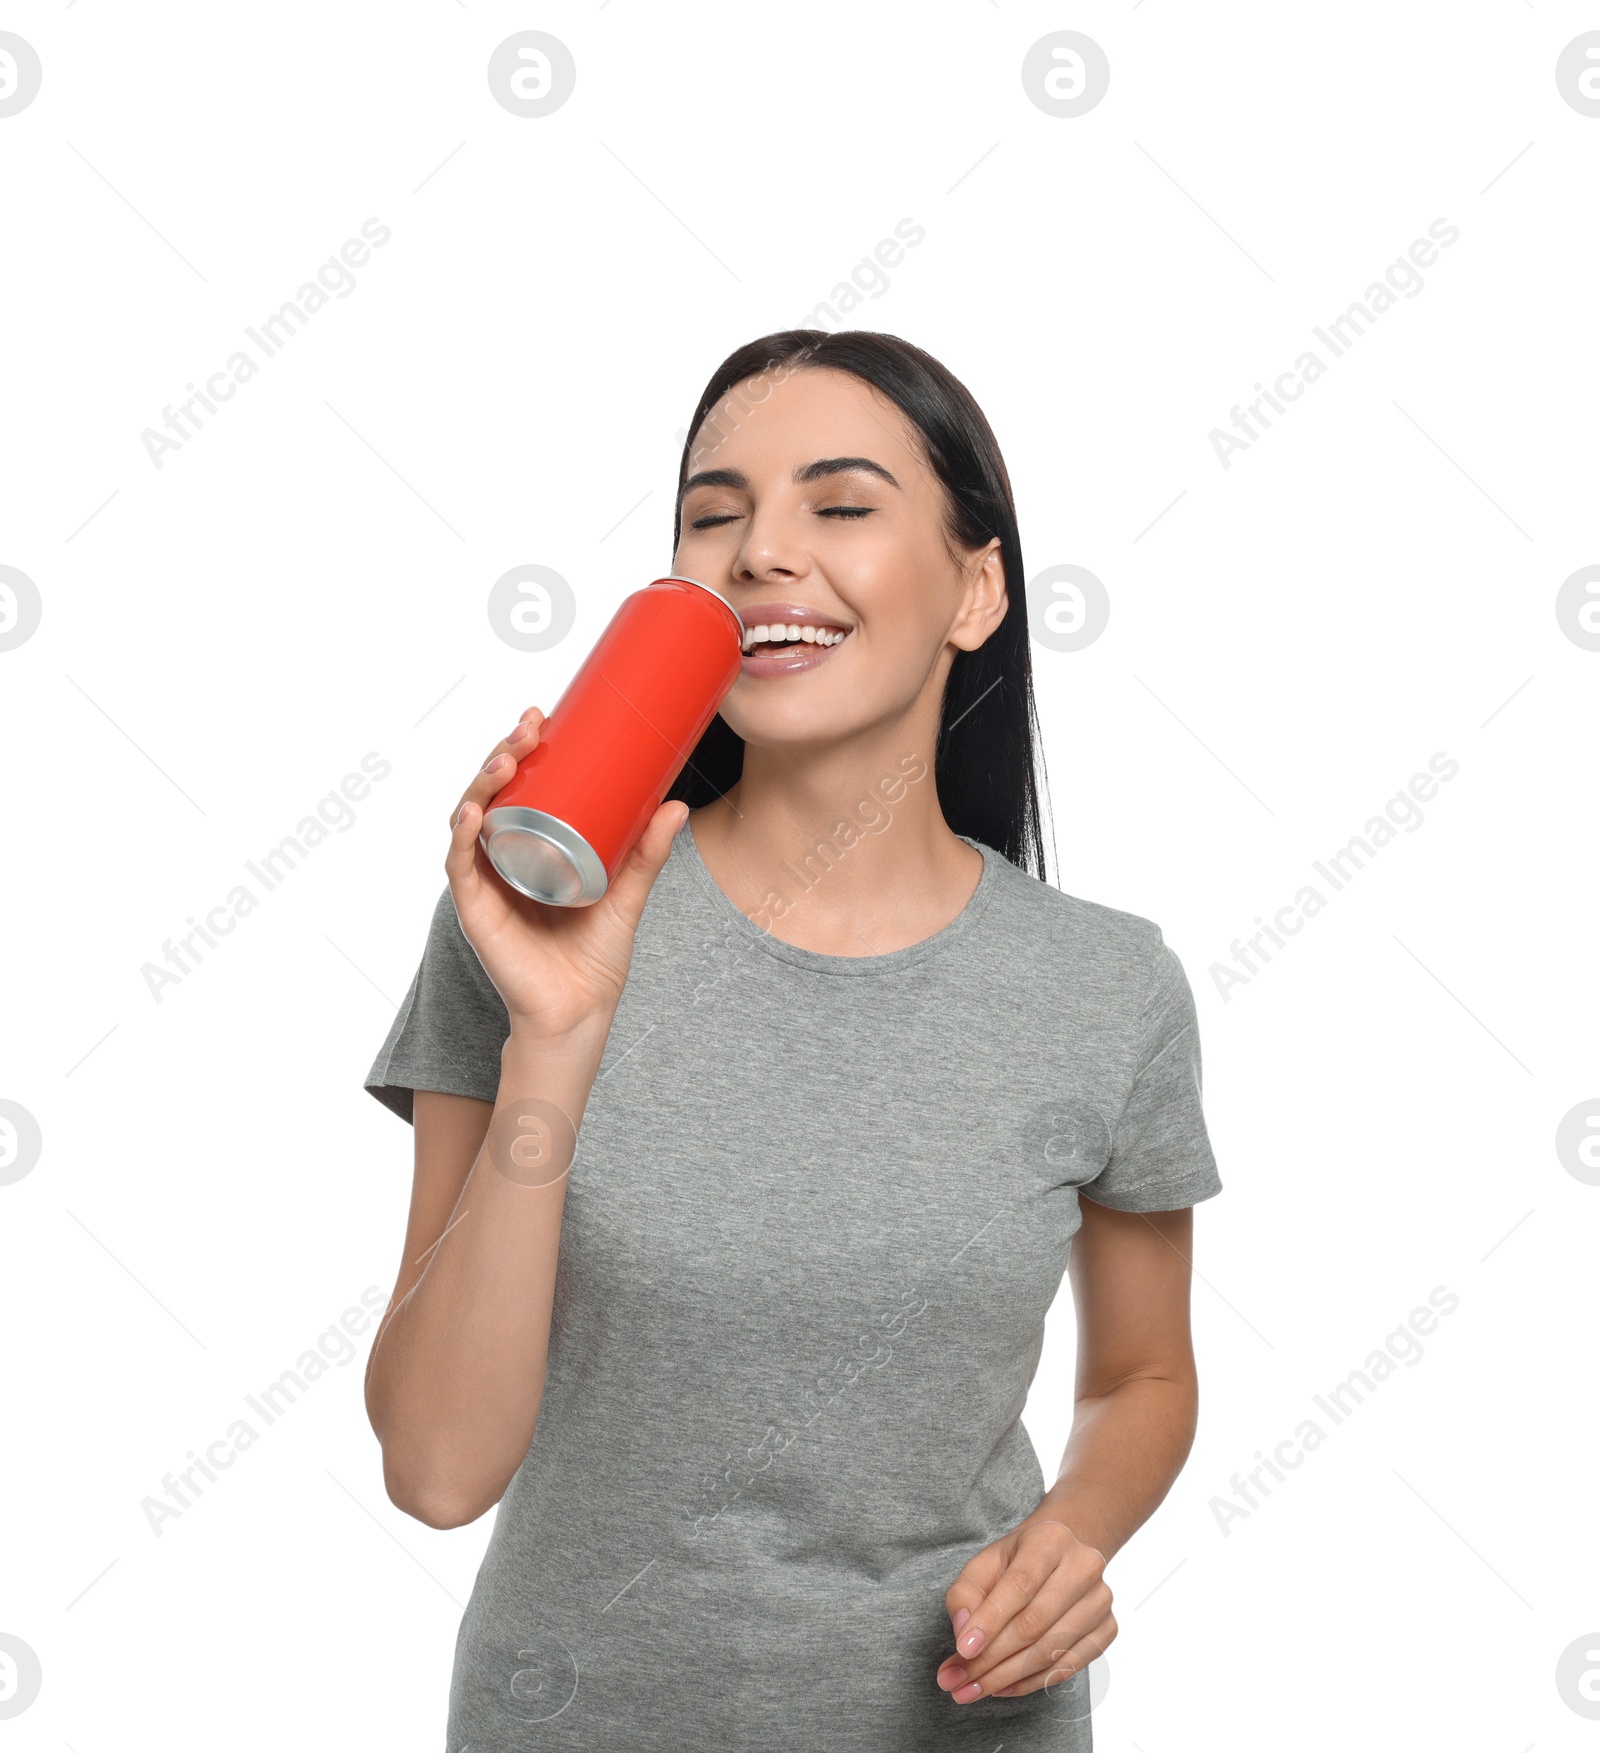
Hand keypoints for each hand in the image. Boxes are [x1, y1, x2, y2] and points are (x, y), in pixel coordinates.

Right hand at [447, 706, 688, 1039]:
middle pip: (490, 792)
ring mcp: (484, 881)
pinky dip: (462, 836)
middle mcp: (500, 857)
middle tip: (530, 727)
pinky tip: (473, 812)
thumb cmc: (595, 953)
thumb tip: (677, 803)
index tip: (541, 716)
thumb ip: (648, 852)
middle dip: (503, 752)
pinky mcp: (476, 909)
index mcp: (529, 845)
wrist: (580, 1009)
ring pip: (469, 817)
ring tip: (506, 759)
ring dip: (482, 783)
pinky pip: (460, 865)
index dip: (521, 748)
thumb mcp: (627, 891)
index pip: (517, 786)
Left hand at [936, 1516, 1115, 1703]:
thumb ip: (965, 1594)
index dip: (990, 1622)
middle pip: (1034, 1624)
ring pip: (1050, 1651)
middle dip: (991, 1659)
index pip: (1019, 1586)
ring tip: (972, 1689)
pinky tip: (1003, 1687)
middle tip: (957, 1681)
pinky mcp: (1108, 1628)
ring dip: (1006, 1677)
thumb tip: (964, 1633)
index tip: (962, 1651)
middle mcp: (1083, 1566)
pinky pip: (1068, 1667)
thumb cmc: (1016, 1562)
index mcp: (1050, 1540)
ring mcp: (1100, 1600)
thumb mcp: (984, 1564)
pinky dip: (1031, 1683)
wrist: (1058, 1556)